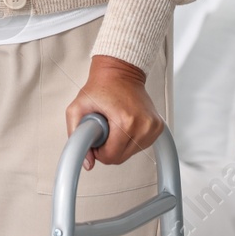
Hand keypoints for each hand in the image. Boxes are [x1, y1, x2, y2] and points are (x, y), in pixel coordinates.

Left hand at [65, 54, 163, 170]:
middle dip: (108, 148)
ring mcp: (153, 127)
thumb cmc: (100, 87)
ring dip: (119, 144)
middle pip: (121, 158)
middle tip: (103, 129)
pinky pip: (140, 146)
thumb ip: (76, 136)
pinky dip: (130, 140)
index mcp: (126, 121)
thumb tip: (88, 164)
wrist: (120, 72)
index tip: (95, 137)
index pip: (111, 157)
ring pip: (131, 154)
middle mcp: (144, 125)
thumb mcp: (77, 108)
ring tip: (114, 124)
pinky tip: (124, 125)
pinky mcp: (158, 128)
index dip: (98, 152)